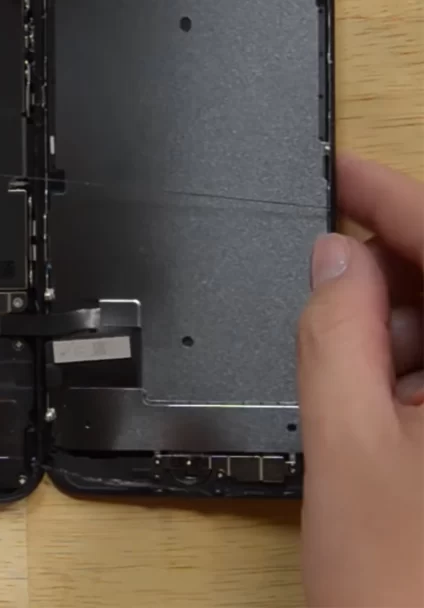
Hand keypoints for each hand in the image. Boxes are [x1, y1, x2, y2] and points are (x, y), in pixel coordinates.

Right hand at [298, 153, 423, 607]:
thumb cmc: (406, 594)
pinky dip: (419, 362)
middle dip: (389, 269)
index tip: (338, 172)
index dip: (389, 197)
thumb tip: (330, 259)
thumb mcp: (346, 445)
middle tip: (324, 275)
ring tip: (354, 365)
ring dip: (401, 324)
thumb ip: (334, 335)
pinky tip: (385, 393)